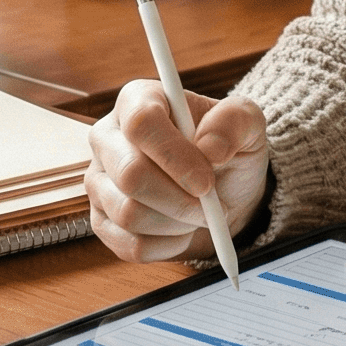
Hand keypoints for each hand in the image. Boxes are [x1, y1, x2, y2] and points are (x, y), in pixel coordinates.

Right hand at [86, 81, 269, 263]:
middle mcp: (107, 138)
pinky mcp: (100, 222)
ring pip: (129, 213)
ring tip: (198, 212)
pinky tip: (180, 229)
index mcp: (138, 100)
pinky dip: (167, 245)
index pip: (141, 123)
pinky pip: (130, 245)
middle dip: (179, 199)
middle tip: (210, 206)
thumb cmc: (228, 151)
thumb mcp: (247, 125)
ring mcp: (98, 181)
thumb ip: (235, 121)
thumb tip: (210, 147)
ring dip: (177, 222)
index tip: (206, 181)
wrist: (224, 194)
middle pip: (130, 174)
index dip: (174, 156)